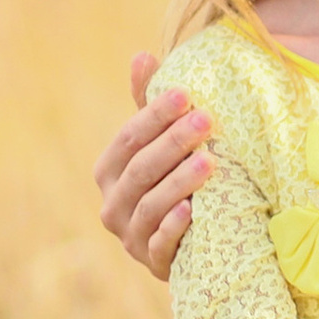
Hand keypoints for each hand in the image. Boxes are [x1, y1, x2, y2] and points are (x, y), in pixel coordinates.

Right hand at [95, 54, 214, 279]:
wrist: (190, 242)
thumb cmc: (171, 180)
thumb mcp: (160, 144)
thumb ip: (148, 105)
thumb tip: (142, 55)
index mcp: (109, 171)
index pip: (128, 138)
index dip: (154, 115)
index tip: (185, 93)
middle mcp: (112, 204)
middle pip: (140, 170)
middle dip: (172, 143)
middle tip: (206, 120)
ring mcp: (131, 237)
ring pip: (150, 206)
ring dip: (179, 183)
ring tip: (210, 162)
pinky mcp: (153, 263)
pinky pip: (160, 245)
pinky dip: (174, 228)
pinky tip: (193, 210)